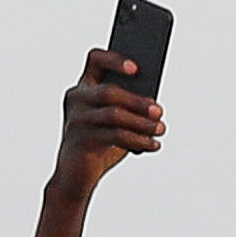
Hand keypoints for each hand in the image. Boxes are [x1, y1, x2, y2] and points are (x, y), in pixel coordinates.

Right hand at [52, 63, 171, 191]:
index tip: (136, 69)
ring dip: (141, 122)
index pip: (95, 60)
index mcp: (84, 87)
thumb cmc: (99, 143)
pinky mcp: (80, 141)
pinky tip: (152, 145)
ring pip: (113, 114)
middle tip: (159, 111)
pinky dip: (138, 140)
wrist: (75, 176)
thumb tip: (154, 105)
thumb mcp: (114, 122)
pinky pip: (114, 136)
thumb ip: (128, 107)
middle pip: (109, 92)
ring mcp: (76, 120)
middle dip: (137, 101)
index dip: (115, 60)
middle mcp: (76, 99)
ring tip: (160, 129)